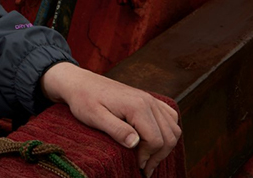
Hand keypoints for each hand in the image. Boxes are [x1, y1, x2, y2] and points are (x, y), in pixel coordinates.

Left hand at [39, 62, 180, 176]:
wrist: (79, 82)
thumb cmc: (84, 100)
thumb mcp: (95, 117)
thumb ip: (116, 130)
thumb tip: (136, 144)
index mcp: (137, 106)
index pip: (156, 140)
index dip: (148, 157)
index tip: (136, 165)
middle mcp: (148, 101)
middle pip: (169, 136)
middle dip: (158, 156)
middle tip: (144, 168)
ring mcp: (150, 99)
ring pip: (173, 128)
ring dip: (165, 146)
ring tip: (148, 157)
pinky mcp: (148, 99)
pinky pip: (169, 117)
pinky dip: (167, 132)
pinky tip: (152, 140)